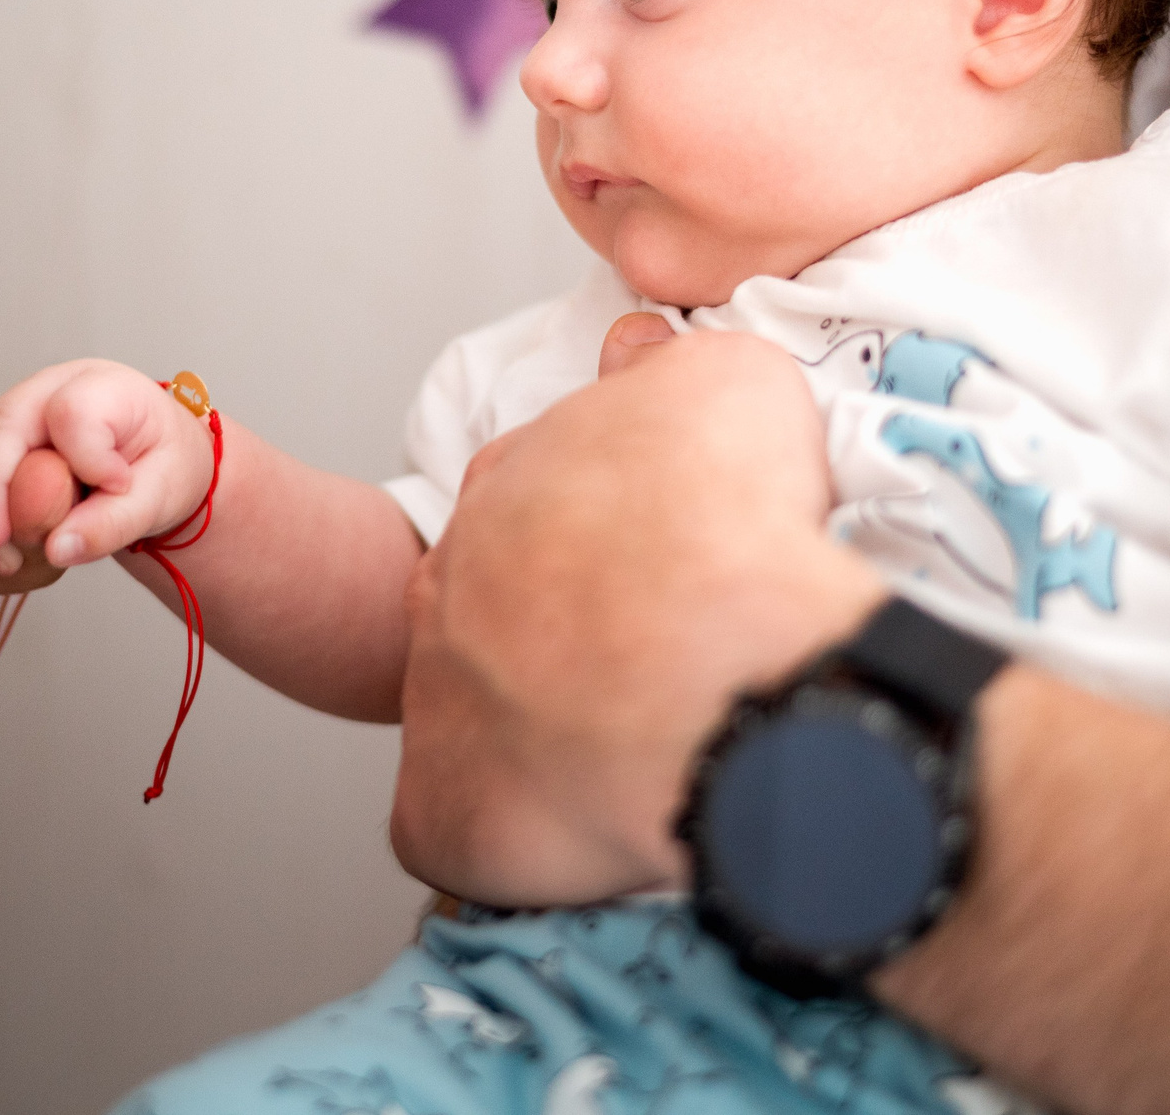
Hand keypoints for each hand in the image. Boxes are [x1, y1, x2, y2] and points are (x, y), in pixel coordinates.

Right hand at [0, 358, 215, 574]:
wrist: (152, 461)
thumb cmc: (162, 464)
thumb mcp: (160, 496)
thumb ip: (113, 523)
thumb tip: (58, 548)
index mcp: (103, 386)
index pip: (72, 411)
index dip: (86, 457)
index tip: (116, 488)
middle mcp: (50, 389)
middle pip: (1, 426)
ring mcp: (16, 413)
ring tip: (9, 560)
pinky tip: (1, 548)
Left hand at [391, 322, 884, 905]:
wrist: (718, 678)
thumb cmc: (729, 522)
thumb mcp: (732, 383)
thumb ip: (675, 366)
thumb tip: (638, 348)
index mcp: (509, 477)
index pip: (546, 484)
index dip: (616, 514)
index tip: (671, 546)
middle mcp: (450, 581)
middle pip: (504, 594)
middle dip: (569, 616)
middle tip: (661, 648)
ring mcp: (436, 699)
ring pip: (484, 704)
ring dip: (545, 715)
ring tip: (638, 739)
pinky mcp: (444, 812)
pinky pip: (468, 822)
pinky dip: (518, 821)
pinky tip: (585, 819)